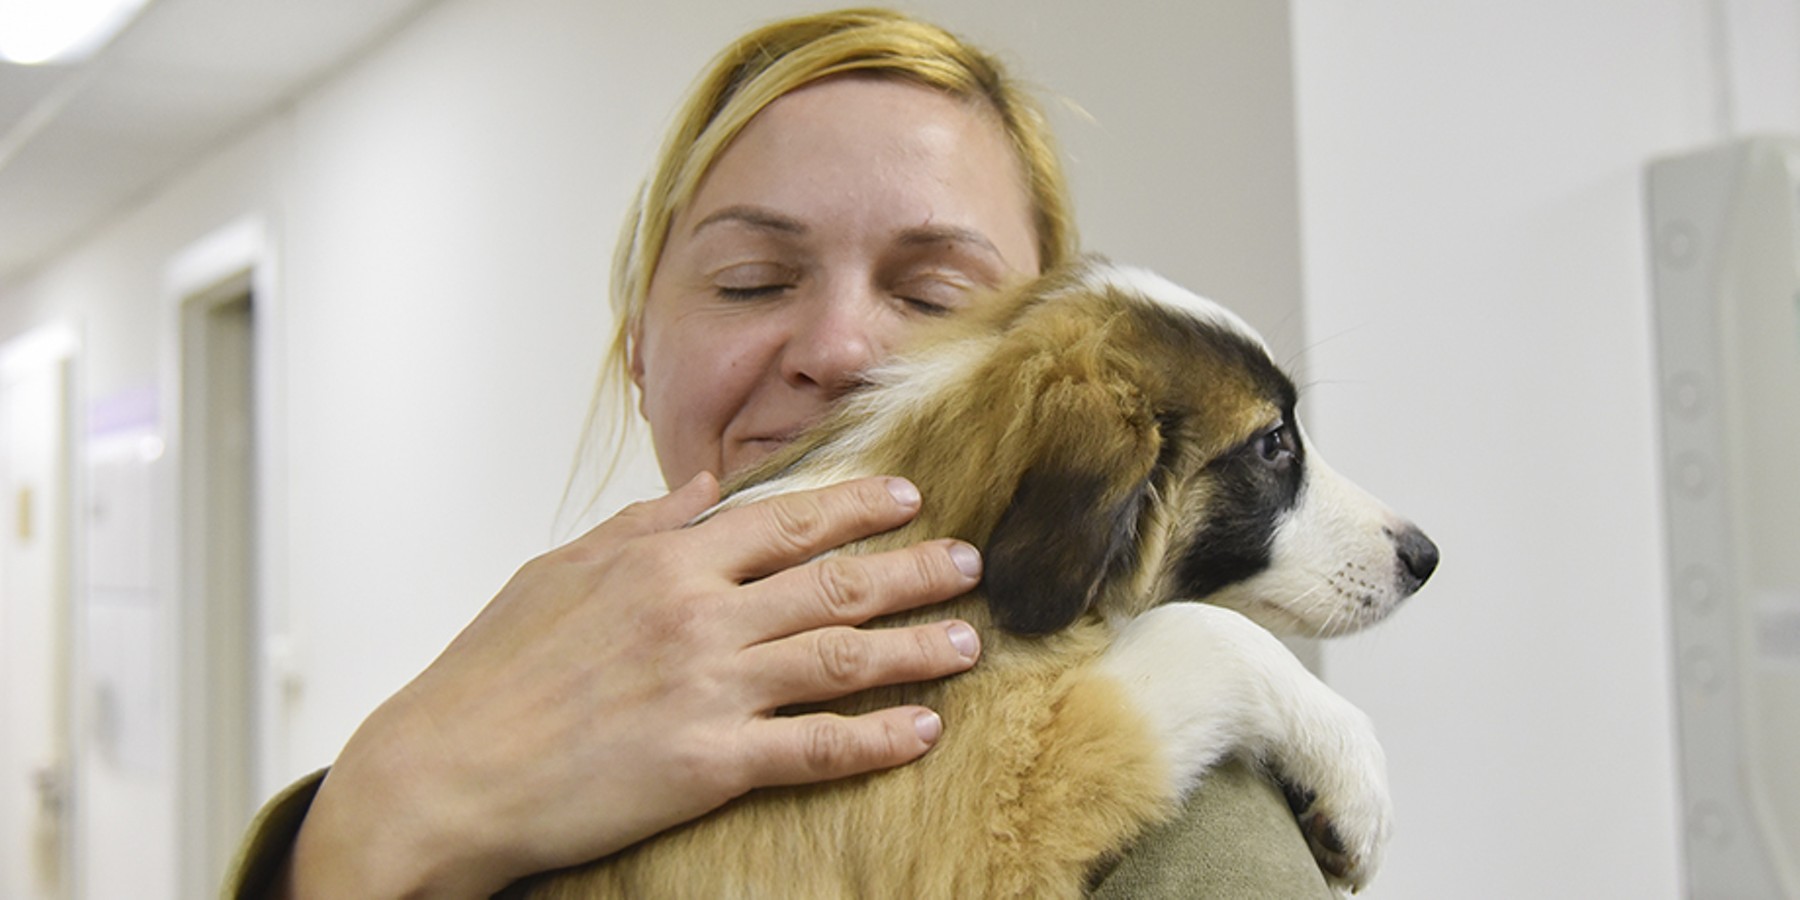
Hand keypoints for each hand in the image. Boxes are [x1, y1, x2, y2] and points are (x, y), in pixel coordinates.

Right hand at [280, 472, 982, 898]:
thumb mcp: (558, 572)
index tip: (906, 499)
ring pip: (838, 656)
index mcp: (661, 562)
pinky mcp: (707, 764)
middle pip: (831, 582)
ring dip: (914, 647)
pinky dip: (877, 737)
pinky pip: (815, 746)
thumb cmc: (489, 674)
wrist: (442, 771)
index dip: (854, 509)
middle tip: (968, 562)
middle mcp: (697, 615)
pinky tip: (921, 730)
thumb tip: (700, 490)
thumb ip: (640, 526)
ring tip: (967, 640)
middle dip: (911, 569)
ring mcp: (707, 688)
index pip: (783, 522)